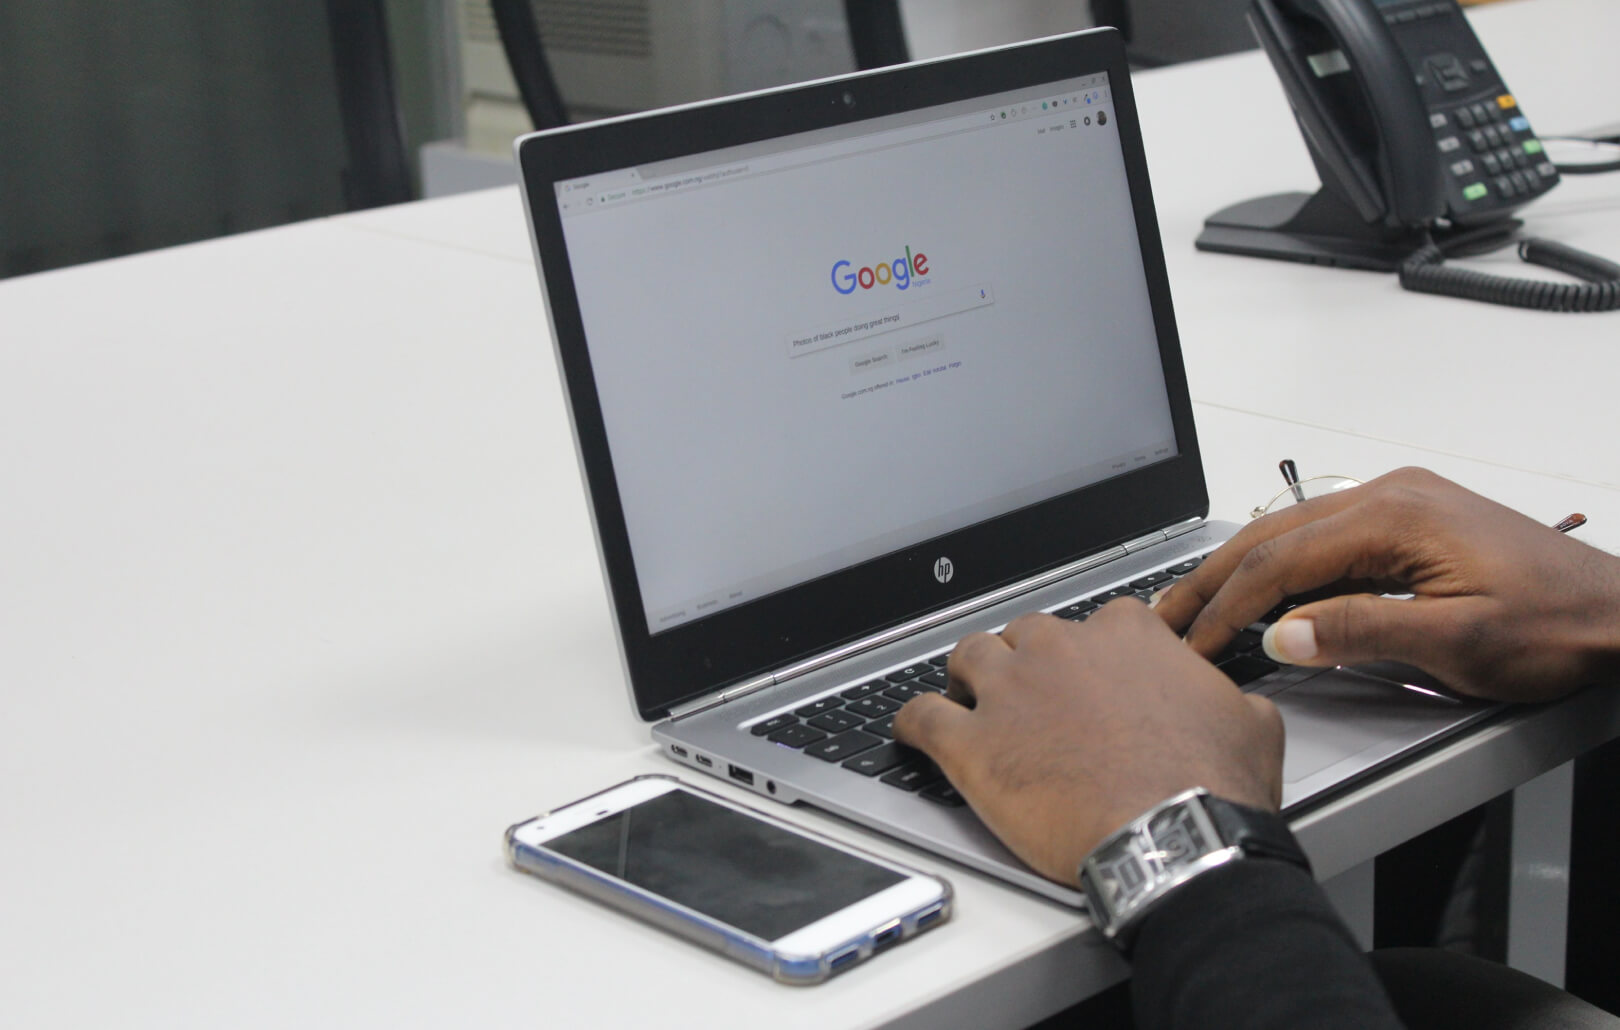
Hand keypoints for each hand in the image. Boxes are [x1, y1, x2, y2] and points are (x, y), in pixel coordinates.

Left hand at [893, 602, 1283, 886]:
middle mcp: (1058, 649)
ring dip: (968, 678)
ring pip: (967, 658)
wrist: (1175, 839)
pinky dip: (910, 722)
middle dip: (1026, 660)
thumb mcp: (1250, 723)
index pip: (1096, 622)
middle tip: (1033, 697)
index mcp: (1125, 633)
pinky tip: (910, 732)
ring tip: (970, 702)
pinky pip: (919, 716)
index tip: (1093, 676)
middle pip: (1024, 634)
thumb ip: (1226, 696)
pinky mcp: (970, 744)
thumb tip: (1233, 703)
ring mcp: (1008, 692)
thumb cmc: (1211, 786)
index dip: (1092, 653)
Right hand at [1154, 467, 1619, 702]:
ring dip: (1239, 572)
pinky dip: (1278, 568)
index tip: (1193, 642)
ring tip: (1195, 607)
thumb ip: (1363, 632)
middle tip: (1165, 617)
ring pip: (1290, 533)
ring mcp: (1398, 504)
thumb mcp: (1459, 640)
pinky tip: (1259, 595)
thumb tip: (1282, 633)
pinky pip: (1321, 539)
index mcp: (1396, 515)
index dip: (1228, 605)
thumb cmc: (1558, 625)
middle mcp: (1390, 495)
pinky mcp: (1407, 522)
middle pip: (1271, 534)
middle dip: (1212, 579)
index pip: (1282, 559)